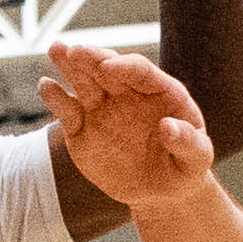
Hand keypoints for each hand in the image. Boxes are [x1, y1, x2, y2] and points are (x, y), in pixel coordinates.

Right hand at [39, 43, 216, 212]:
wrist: (160, 191)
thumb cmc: (183, 169)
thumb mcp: (196, 160)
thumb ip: (188, 143)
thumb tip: (168, 127)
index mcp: (159, 91)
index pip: (140, 70)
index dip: (124, 66)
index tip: (108, 67)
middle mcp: (128, 94)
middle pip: (107, 68)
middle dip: (91, 58)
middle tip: (74, 51)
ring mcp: (103, 109)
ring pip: (83, 82)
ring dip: (69, 66)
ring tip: (55, 50)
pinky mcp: (82, 129)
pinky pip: (67, 111)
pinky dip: (56, 98)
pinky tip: (46, 86)